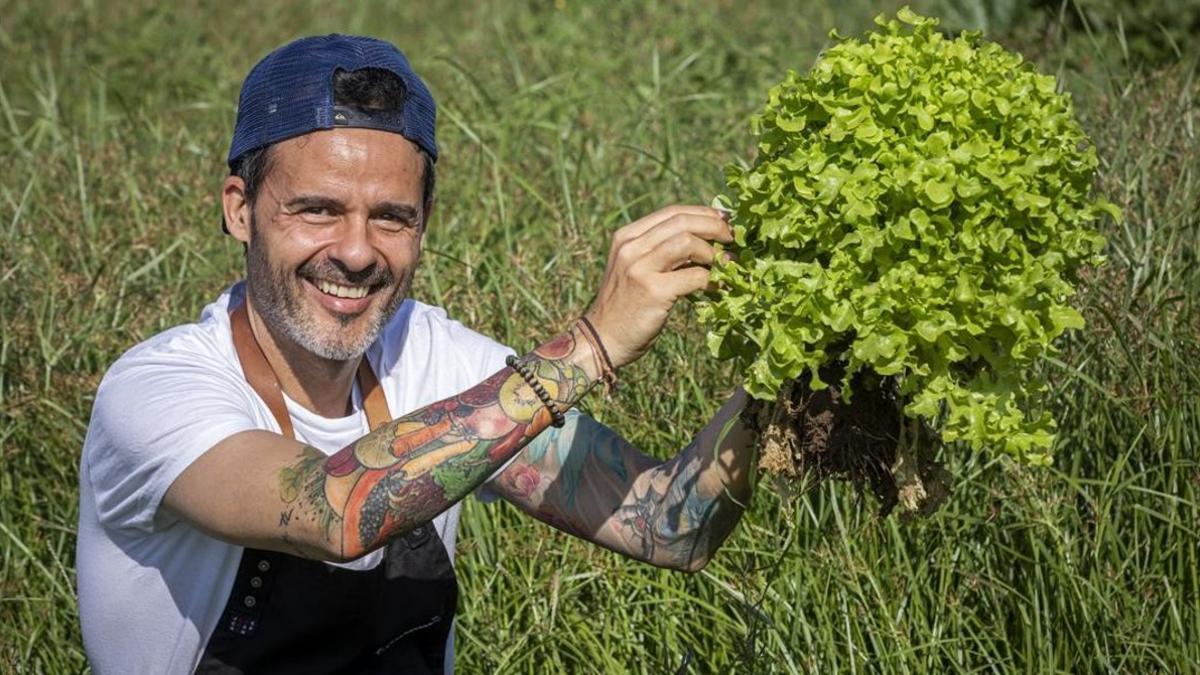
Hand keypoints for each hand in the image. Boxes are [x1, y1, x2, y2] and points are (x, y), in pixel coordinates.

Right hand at [584, 205, 731, 368]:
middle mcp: (630, 247)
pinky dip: (713, 280)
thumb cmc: (626, 306)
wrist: (602, 339)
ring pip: (688, 242)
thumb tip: (707, 239)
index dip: (704, 214)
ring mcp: (639, 268)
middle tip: (733, 240)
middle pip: (682, 221)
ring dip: (713, 252)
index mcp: (627, 237)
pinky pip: (694, 276)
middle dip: (714, 227)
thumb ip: (663, 252)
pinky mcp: (652, 291)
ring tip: (726, 264)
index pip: (672, 212)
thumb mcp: (637, 269)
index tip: (725, 222)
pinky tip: (719, 287)